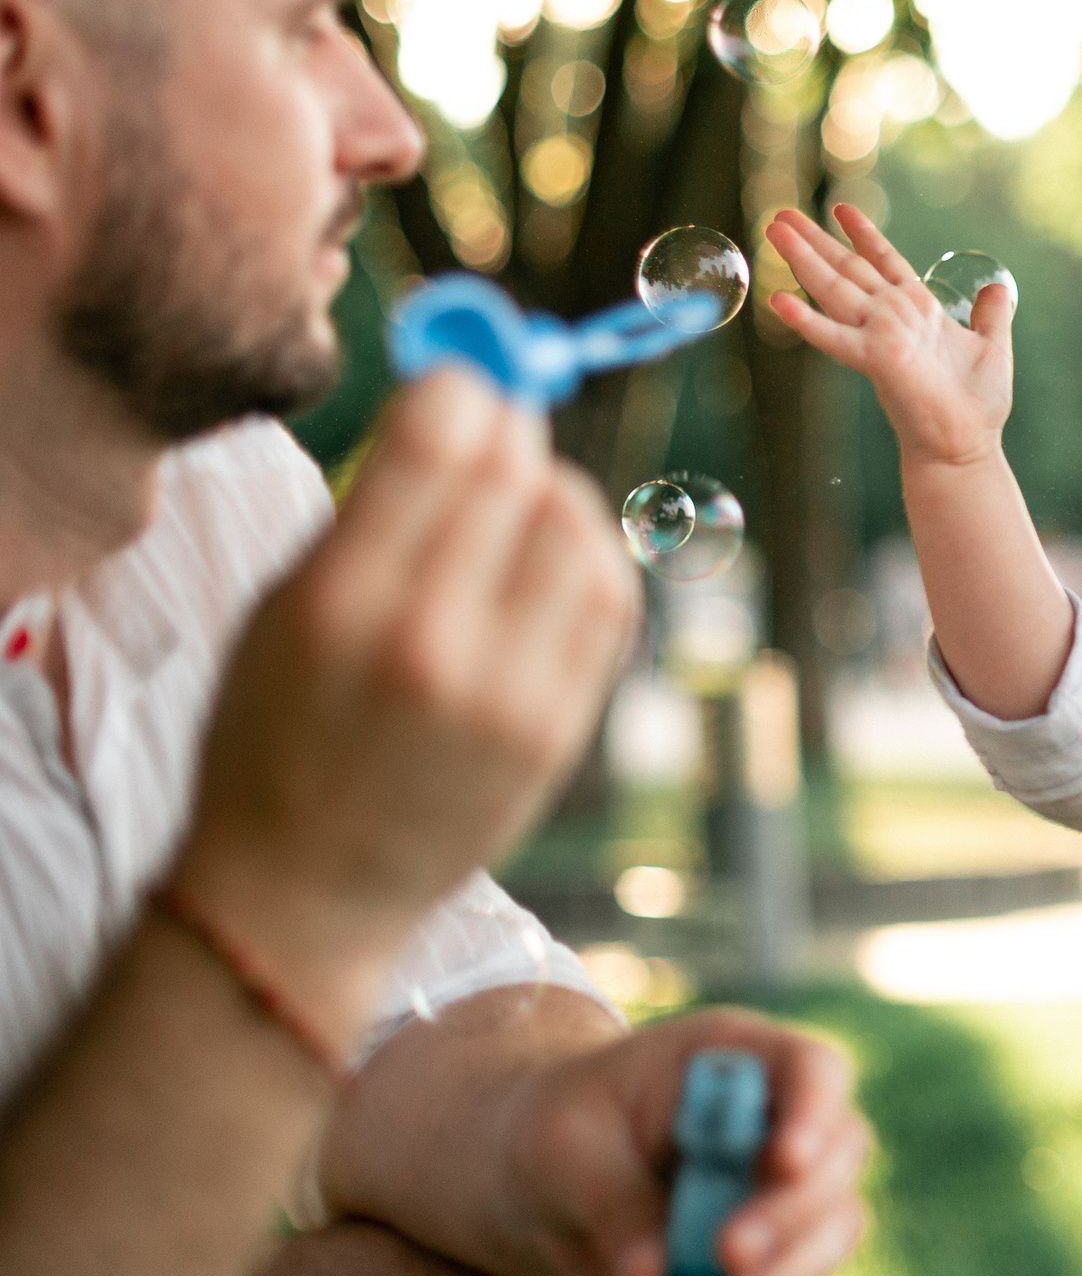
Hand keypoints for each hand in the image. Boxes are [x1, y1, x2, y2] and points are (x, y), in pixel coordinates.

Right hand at [178, 373, 637, 1036]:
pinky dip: (587, 557)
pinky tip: (550, 560)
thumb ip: (371, 510)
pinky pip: (609, 600)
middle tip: (494, 434)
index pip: (436, 445)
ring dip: (555, 494)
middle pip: (516, 477)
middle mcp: (435, 648)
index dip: (461, 389)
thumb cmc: (277, 732)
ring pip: (579, 530)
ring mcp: (512, 696)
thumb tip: (462, 401)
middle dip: (508, 436)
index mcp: (341, 607)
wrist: (309, 891)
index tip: (460, 384)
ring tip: (516, 508)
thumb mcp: (282, 608)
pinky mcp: (563, 729)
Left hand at [498, 1010, 868, 1275]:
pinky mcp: (769, 1261)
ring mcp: (780, 1195)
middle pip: (832, 1161)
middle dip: (790, 1214)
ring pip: (830, 1232)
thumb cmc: (552, 1135)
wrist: (535, 1183)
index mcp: (735, 1061)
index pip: (810, 1070)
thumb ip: (611, 1199)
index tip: (784, 1162)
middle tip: (728, 1258)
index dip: (814, 1110)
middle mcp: (777, 1123)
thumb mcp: (561, 1148)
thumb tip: (656, 1274)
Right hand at [768, 203, 1012, 467]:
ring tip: (774, 230)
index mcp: (917, 310)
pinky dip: (808, 321)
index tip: (842, 209)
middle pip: (847, 269)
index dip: (864, 234)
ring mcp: (880, 336)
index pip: (885, 262)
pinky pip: (835, 337)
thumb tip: (998, 287)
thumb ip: (990, 316)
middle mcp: (892, 318)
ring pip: (834, 290)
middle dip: (814, 241)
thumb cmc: (977, 405)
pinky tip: (779, 301)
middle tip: (780, 214)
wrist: (966, 444)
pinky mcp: (877, 360)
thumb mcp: (992, 347)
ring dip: (803, 260)